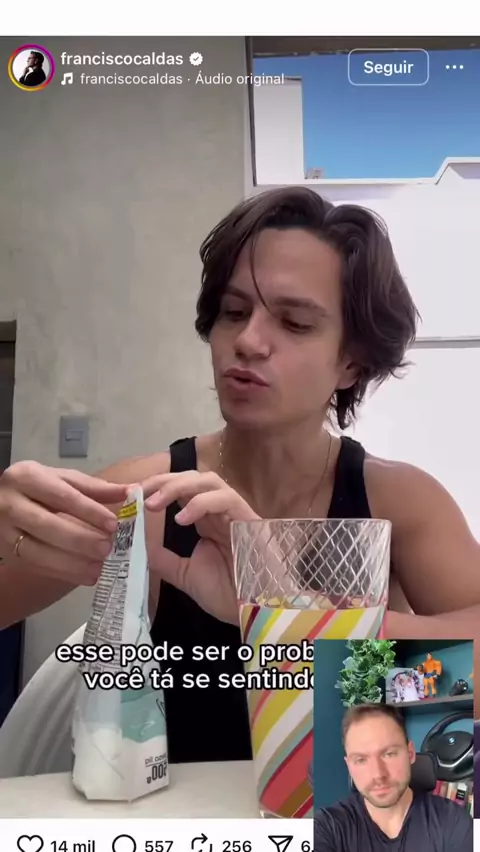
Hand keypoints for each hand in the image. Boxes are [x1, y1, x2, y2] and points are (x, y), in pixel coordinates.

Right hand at [0, 461, 127, 583]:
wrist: (2, 501)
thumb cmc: (38, 488)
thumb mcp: (63, 480)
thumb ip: (95, 488)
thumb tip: (132, 492)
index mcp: (27, 477)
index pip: (62, 496)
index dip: (88, 511)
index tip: (113, 524)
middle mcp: (11, 503)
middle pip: (46, 525)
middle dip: (79, 539)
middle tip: (107, 549)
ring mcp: (4, 530)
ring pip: (36, 551)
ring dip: (71, 563)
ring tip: (98, 568)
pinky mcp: (6, 552)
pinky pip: (35, 566)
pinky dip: (62, 573)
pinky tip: (85, 576)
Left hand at [143, 470, 259, 622]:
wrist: (256, 611)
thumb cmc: (228, 593)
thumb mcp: (185, 575)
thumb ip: (163, 559)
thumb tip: (135, 544)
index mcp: (207, 520)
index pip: (182, 490)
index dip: (157, 487)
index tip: (131, 494)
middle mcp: (220, 511)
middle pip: (193, 478)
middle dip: (164, 480)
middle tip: (138, 492)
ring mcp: (235, 513)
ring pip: (209, 480)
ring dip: (178, 486)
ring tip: (153, 503)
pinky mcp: (249, 519)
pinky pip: (226, 498)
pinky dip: (201, 503)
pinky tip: (181, 519)